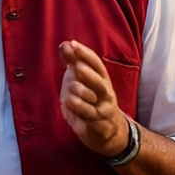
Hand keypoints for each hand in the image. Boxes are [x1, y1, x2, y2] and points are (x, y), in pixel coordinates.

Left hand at [59, 40, 128, 157]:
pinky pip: (85, 122)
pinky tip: (67, 111)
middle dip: (89, 76)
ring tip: (67, 98)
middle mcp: (106, 95)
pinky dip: (75, 116)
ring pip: (91, 105)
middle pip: (100, 84)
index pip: (97, 64)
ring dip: (77, 100)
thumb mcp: (84, 81)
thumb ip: (74, 62)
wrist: (110, 130)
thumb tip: (64, 44)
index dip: (85, 54)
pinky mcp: (96, 128)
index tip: (73, 44)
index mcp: (103, 80)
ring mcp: (102, 112)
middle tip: (77, 68)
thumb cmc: (93, 99)